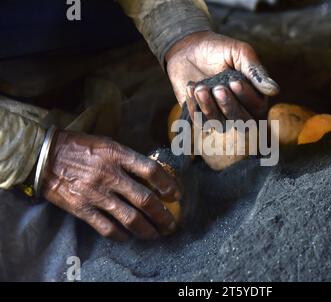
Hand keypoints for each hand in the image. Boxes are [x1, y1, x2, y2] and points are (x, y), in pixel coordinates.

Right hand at [41, 131, 181, 240]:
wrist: (45, 156)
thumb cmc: (80, 147)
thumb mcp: (107, 144)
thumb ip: (128, 158)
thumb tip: (151, 175)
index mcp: (117, 155)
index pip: (151, 170)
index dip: (168, 184)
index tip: (176, 195)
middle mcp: (109, 175)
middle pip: (145, 199)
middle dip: (163, 215)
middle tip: (171, 223)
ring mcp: (96, 194)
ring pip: (130, 218)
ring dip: (147, 229)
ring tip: (156, 234)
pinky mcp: (82, 209)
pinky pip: (107, 228)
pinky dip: (121, 235)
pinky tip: (128, 237)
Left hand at [166, 31, 279, 121]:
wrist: (189, 48)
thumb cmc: (219, 49)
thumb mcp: (240, 52)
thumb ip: (255, 71)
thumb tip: (275, 91)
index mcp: (255, 95)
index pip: (257, 108)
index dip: (246, 98)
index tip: (234, 82)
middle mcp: (240, 110)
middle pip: (242, 123)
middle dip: (229, 106)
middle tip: (217, 88)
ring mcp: (220, 116)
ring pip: (221, 125)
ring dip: (209, 107)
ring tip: (200, 87)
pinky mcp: (202, 117)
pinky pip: (201, 122)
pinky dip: (195, 107)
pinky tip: (191, 88)